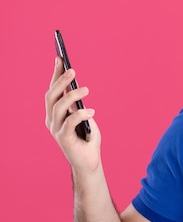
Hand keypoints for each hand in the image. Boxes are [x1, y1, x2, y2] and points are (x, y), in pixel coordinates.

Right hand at [45, 56, 100, 170]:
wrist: (89, 162)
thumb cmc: (87, 138)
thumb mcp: (84, 116)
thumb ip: (78, 104)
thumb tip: (76, 86)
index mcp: (54, 113)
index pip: (52, 90)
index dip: (55, 74)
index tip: (60, 58)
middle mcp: (51, 120)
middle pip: (51, 96)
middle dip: (60, 81)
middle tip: (73, 70)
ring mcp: (55, 130)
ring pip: (59, 107)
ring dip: (72, 95)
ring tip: (86, 89)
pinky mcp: (63, 139)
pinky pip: (69, 122)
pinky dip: (80, 114)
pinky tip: (91, 111)